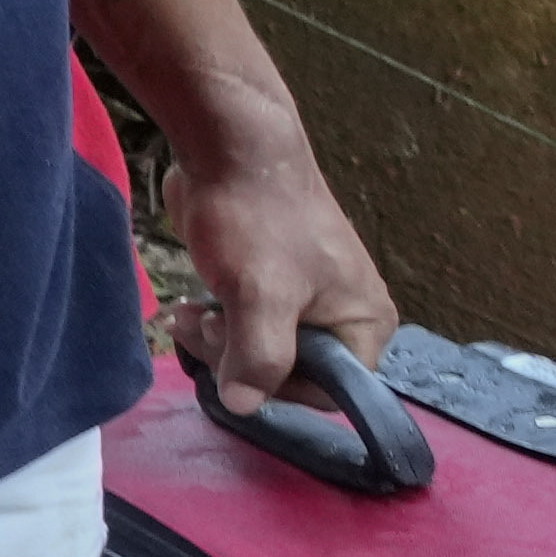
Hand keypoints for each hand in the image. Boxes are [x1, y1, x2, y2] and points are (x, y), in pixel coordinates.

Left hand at [167, 116, 396, 408]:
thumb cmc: (257, 220)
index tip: (238, 360)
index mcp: (365, 324)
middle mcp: (344, 318)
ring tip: (192, 315)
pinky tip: (190, 309)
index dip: (277, 388)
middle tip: (205, 328)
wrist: (229, 152)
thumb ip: (259, 356)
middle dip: (237, 360)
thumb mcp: (262, 294)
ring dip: (217, 344)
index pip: (328, 393)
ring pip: (257, 352)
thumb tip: (244, 405)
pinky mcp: (268, 287)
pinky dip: (213, 326)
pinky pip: (241, 329)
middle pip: (288, 375)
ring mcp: (305, 302)